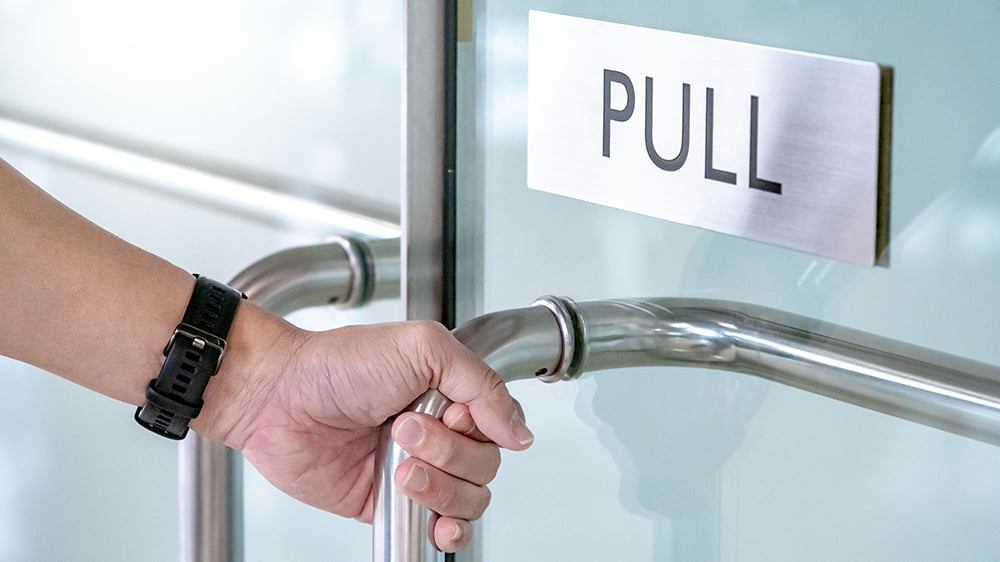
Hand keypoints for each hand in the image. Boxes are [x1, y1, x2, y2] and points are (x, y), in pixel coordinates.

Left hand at [209, 317, 532, 552]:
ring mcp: (418, 469)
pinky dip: (448, 533)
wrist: (278, 398)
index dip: (478, 427)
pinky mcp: (391, 503)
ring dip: (439, 487)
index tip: (446, 410)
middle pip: (486, 467)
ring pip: (469, 500)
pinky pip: (440, 529)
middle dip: (448, 453)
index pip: (499, 427)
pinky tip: (438, 525)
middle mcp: (438, 432)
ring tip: (398, 466)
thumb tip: (520, 432)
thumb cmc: (337, 364)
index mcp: (451, 393)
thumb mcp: (423, 347)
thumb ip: (482, 384)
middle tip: (403, 429)